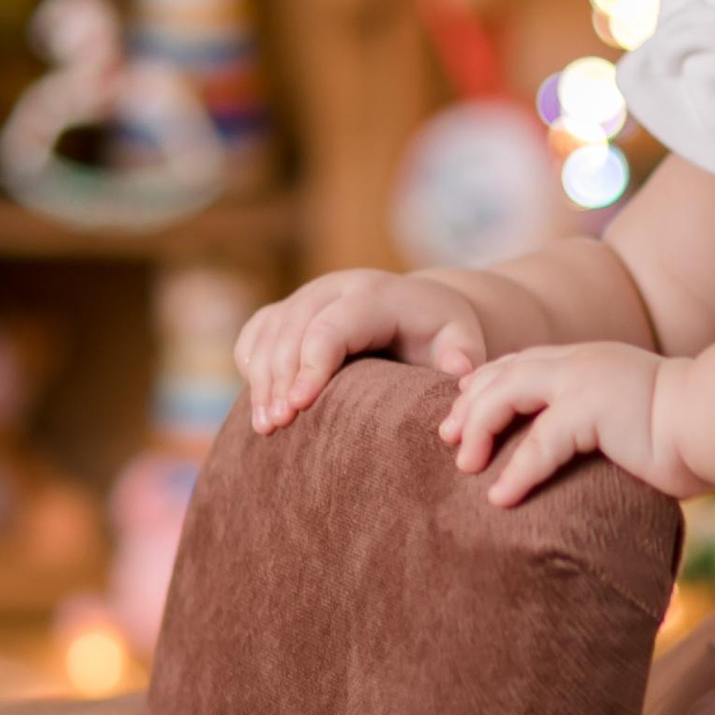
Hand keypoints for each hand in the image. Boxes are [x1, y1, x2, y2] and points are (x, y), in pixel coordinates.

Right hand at [235, 269, 489, 430]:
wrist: (418, 310)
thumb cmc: (440, 335)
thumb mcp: (460, 340)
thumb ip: (463, 356)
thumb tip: (460, 374)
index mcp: (374, 294)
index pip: (332, 326)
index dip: (312, 364)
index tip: (300, 406)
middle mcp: (333, 287)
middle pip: (292, 330)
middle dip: (280, 378)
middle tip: (277, 426)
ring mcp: (306, 297)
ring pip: (269, 333)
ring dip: (261, 380)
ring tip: (265, 427)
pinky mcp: (288, 310)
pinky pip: (257, 334)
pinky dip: (252, 366)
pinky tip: (258, 403)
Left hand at [438, 343, 706, 505]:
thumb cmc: (686, 431)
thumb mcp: (630, 417)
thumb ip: (598, 423)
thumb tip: (583, 451)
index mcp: (586, 361)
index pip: (519, 364)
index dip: (484, 386)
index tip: (460, 415)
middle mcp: (579, 363)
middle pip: (502, 374)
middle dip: (468, 407)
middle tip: (447, 440)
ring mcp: (584, 382)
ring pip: (507, 396)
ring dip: (479, 431)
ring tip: (464, 466)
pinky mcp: (593, 411)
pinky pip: (540, 442)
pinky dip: (516, 471)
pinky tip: (501, 499)